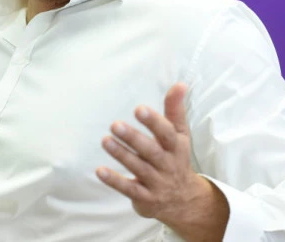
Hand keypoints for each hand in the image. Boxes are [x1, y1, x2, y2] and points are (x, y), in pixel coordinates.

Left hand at [95, 83, 227, 238]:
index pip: (166, 133)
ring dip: (121, 155)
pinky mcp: (144, 197)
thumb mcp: (179, 135)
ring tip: (105, 141)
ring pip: (138, 168)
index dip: (153, 121)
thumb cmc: (176, 158)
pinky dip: (114, 180)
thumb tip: (179, 84)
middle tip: (114, 125)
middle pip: (150, 151)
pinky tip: (99, 171)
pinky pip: (129, 188)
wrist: (185, 201)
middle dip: (133, 138)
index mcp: (175, 147)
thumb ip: (175, 110)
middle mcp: (167, 164)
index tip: (139, 109)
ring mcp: (156, 182)